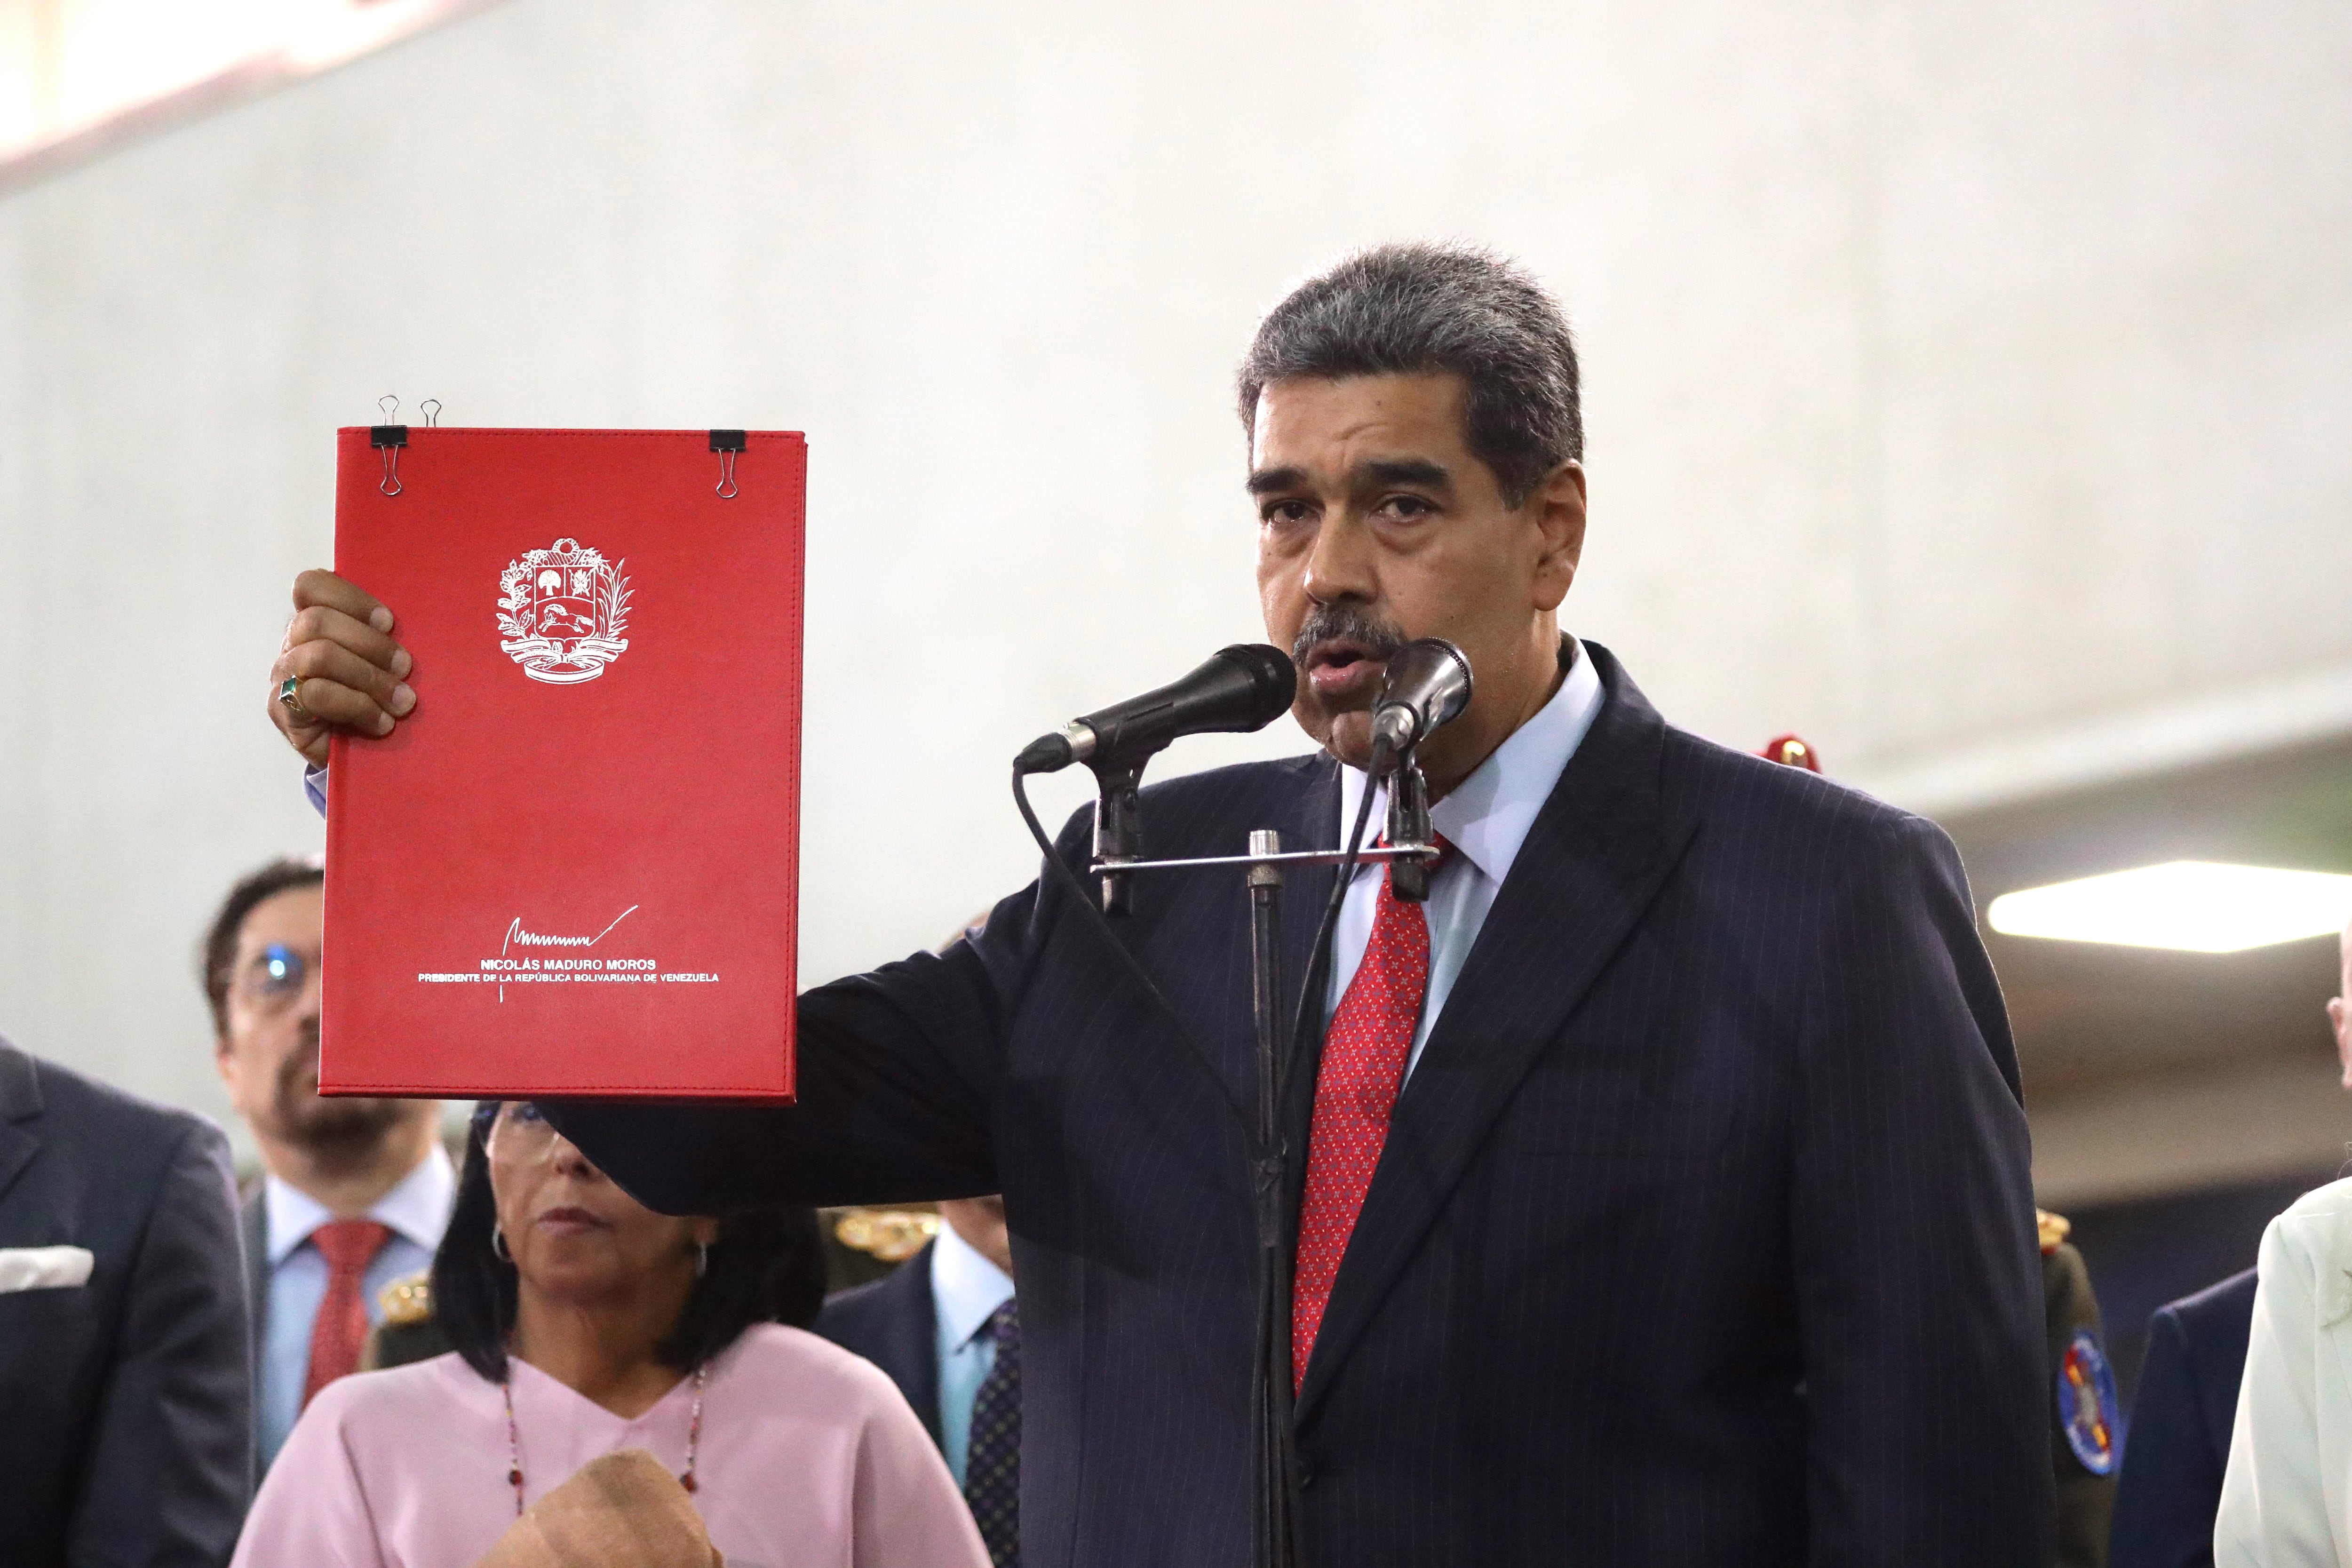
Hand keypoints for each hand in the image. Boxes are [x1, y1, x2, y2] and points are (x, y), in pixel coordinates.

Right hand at [267, 570, 415, 767]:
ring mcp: (283, 676)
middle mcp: (291, 644)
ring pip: (319, 656)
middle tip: (406, 668)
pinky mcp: (282, 711)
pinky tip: (382, 723)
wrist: (356, 754)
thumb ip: (384, 637)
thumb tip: (422, 622)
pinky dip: (358, 707)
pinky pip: (316, 695)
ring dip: (369, 678)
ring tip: (403, 702)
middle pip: (317, 620)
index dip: (351, 599)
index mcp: (314, 621)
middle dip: (370, 644)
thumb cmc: (375, 699)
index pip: (311, 586)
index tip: (390, 623)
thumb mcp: (382, 662)